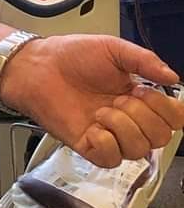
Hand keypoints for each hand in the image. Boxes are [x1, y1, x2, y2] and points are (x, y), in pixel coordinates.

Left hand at [0, 34, 183, 167]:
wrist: (38, 66)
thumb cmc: (71, 55)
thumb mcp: (112, 49)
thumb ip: (144, 60)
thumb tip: (172, 76)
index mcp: (139, 97)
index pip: (173, 118)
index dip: (167, 110)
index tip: (145, 91)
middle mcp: (128, 119)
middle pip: (161, 137)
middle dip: (142, 116)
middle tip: (120, 98)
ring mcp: (109, 134)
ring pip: (139, 150)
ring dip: (122, 127)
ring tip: (102, 110)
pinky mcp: (89, 145)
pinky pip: (111, 158)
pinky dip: (106, 142)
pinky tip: (93, 126)